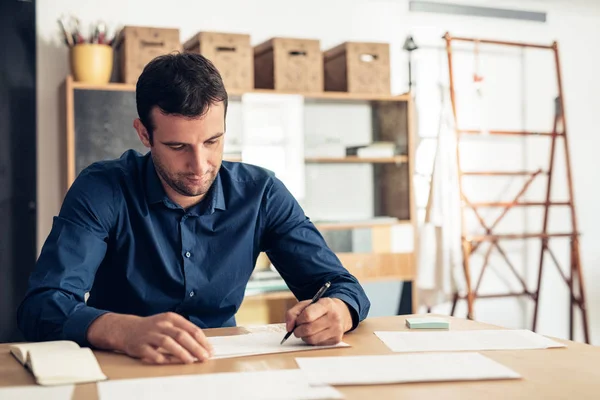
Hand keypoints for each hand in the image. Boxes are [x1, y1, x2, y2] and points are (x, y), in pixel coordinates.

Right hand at [88, 312, 212, 364]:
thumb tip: (203, 345)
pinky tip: (172, 363)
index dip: (202, 340)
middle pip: (181, 335)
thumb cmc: (153, 328)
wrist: (126, 329)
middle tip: (204, 357)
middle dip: (195, 347)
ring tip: (191, 360)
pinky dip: (164, 359)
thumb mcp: (169, 323)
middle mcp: (161, 324)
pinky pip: (154, 354)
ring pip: (168, 343)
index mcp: (171, 318)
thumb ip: (184, 331)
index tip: (210, 350)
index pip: (191, 329)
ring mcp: (150, 335)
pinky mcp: (140, 346)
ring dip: (181, 352)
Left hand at [285, 298, 352, 345]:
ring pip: (312, 339)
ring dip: (304, 337)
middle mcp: (334, 317)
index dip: (298, 320)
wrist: (341, 313)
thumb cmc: (319, 308)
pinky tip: (314, 334)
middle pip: (308, 329)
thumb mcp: (306, 304)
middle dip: (298, 330)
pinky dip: (311, 341)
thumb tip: (289, 328)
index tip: (296, 321)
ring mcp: (336, 329)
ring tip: (305, 331)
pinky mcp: (336, 340)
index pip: (307, 315)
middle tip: (297, 329)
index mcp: (326, 304)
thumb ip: (293, 313)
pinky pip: (317, 344)